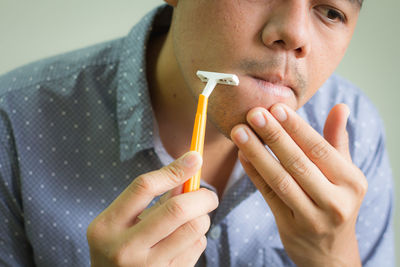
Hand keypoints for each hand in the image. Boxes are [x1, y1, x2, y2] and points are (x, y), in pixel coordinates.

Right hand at [86, 151, 218, 266]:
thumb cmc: (118, 247)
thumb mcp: (121, 222)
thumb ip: (151, 199)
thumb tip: (188, 171)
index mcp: (107, 226)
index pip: (144, 187)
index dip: (174, 169)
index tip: (194, 158)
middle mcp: (124, 248)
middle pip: (176, 209)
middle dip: (202, 196)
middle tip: (209, 196)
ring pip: (193, 229)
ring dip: (201, 218)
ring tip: (193, 220)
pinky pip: (196, 247)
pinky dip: (198, 238)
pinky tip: (185, 242)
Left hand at [230, 103, 366, 266]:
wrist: (330, 251)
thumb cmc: (336, 200)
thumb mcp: (345, 173)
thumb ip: (338, 140)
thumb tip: (340, 107)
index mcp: (351, 182)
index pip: (320, 150)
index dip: (296, 128)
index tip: (276, 108)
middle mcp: (335, 201)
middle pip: (298, 163)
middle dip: (273, 136)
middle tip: (253, 114)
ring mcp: (312, 217)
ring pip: (280, 180)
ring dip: (257, 153)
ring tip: (239, 132)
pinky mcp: (290, 227)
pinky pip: (269, 195)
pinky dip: (254, 173)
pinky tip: (242, 155)